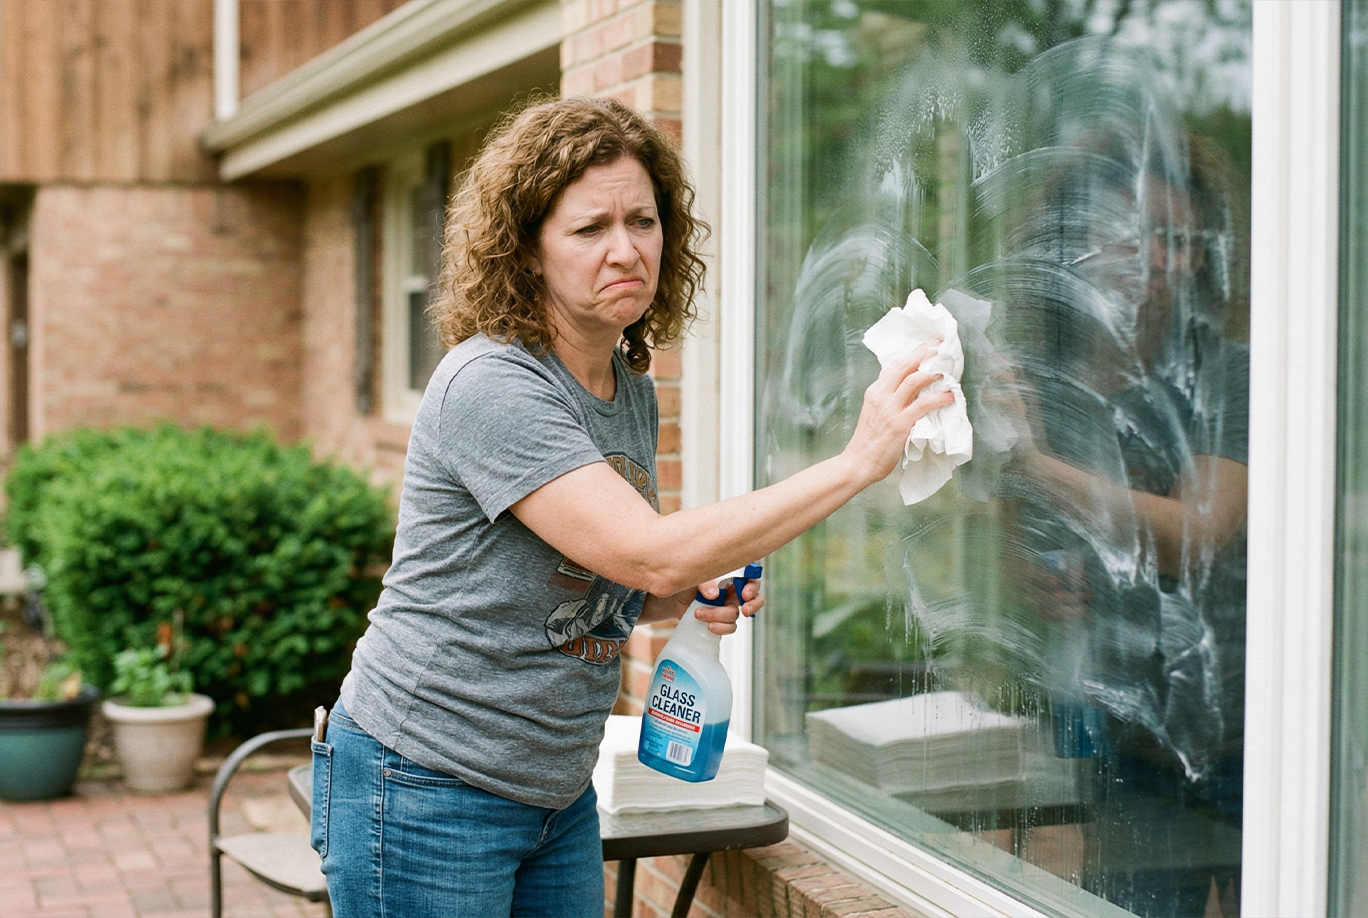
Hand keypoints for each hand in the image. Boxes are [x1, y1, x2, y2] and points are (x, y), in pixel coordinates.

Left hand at [687, 577, 765, 634]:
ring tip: (699, 614)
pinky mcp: (720, 621)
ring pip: (734, 615)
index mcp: (730, 576)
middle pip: (755, 598)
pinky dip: (720, 628)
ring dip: (719, 616)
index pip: (751, 577)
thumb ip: (704, 583)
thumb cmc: (686, 583)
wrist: (674, 599)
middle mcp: (732, 592)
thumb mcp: (693, 578)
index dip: (753, 586)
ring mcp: (727, 607)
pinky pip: (729, 627)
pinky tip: (708, 625)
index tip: (745, 593)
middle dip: (753, 605)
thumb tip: (714, 594)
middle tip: (745, 610)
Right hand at [842, 343, 955, 482]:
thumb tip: (911, 390)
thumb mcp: (875, 412)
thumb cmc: (869, 442)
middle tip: (940, 346)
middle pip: (904, 366)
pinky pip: (923, 405)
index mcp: (875, 392)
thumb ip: (889, 399)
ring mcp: (890, 409)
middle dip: (923, 353)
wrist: (859, 462)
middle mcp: (881, 396)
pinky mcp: (899, 423)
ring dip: (932, 372)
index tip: (928, 346)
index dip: (913, 354)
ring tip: (946, 368)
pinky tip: (949, 396)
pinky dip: (938, 398)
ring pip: (913, 380)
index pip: (894, 365)